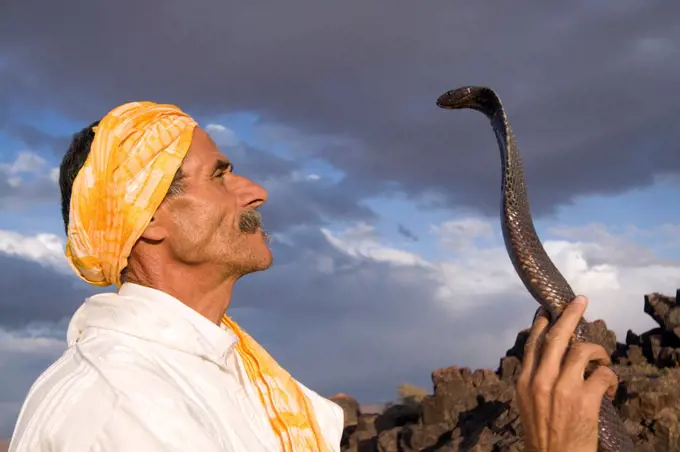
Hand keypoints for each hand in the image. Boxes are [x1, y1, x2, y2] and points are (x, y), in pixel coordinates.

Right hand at [516, 295, 618, 451]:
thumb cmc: (542, 434)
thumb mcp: (527, 403)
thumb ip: (534, 380)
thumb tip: (547, 358)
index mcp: (525, 381)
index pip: (533, 343)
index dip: (542, 323)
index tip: (548, 310)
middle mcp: (541, 381)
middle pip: (556, 337)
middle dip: (569, 315)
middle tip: (580, 301)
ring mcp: (563, 389)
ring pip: (582, 351)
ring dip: (597, 350)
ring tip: (603, 358)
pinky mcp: (585, 401)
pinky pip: (602, 374)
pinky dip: (610, 377)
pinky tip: (609, 387)